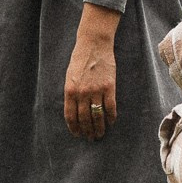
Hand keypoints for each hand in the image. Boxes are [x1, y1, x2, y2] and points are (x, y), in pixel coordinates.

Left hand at [64, 5, 119, 139]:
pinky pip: (110, 107)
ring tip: (100, 134)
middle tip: (91, 138)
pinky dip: (111, 117)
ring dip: (99, 128)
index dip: (74, 128)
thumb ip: (71, 93)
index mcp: (70, 91)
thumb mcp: (69, 76)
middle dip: (87, 131)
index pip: (70, 116)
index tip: (78, 135)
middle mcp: (82, 93)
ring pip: (97, 116)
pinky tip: (111, 122)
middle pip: (84, 119)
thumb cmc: (80, 59)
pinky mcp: (109, 87)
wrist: (94, 44)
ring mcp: (96, 90)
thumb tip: (74, 110)